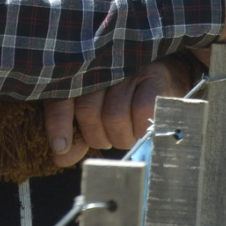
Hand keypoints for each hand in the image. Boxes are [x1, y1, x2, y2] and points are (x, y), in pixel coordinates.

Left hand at [43, 56, 191, 167]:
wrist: (167, 78)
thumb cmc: (126, 101)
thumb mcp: (98, 117)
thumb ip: (77, 135)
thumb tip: (61, 156)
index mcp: (81, 77)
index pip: (61, 99)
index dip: (58, 123)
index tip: (60, 146)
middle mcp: (101, 69)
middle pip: (88, 112)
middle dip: (98, 136)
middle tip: (110, 137)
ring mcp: (128, 72)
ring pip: (114, 116)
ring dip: (122, 136)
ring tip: (129, 133)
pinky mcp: (153, 78)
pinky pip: (141, 111)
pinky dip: (140, 128)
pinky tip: (143, 127)